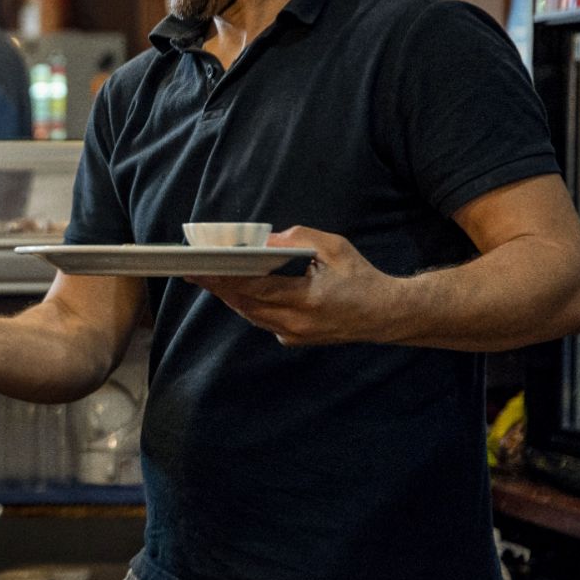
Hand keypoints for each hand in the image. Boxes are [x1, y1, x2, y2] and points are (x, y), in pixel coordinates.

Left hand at [185, 225, 397, 345]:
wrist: (386, 315)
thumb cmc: (362, 277)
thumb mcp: (334, 248)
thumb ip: (298, 239)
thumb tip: (263, 240)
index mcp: (307, 300)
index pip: (256, 288)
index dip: (226, 276)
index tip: (203, 266)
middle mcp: (297, 324)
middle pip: (246, 304)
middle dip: (219, 286)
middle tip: (194, 269)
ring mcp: (295, 336)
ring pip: (251, 315)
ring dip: (229, 296)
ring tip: (206, 277)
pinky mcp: (295, 340)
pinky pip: (262, 321)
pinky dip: (247, 305)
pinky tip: (234, 290)